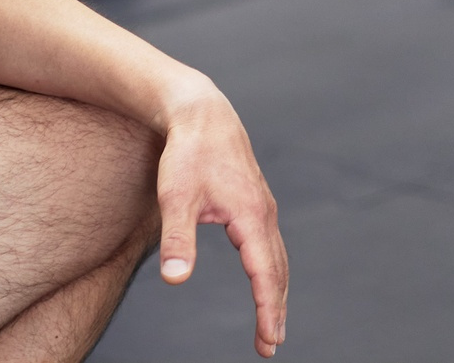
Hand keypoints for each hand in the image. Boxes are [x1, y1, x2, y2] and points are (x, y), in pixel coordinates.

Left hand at [154, 85, 287, 356]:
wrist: (202, 113)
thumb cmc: (188, 154)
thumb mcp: (175, 199)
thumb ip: (177, 241)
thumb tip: (176, 280)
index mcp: (251, 216)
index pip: (265, 273)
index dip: (267, 310)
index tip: (269, 340)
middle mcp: (265, 213)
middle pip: (278, 270)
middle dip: (276, 309)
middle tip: (271, 345)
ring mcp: (263, 207)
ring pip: (277, 258)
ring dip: (276, 292)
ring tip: (270, 324)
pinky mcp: (255, 203)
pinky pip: (270, 244)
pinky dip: (272, 270)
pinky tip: (264, 280)